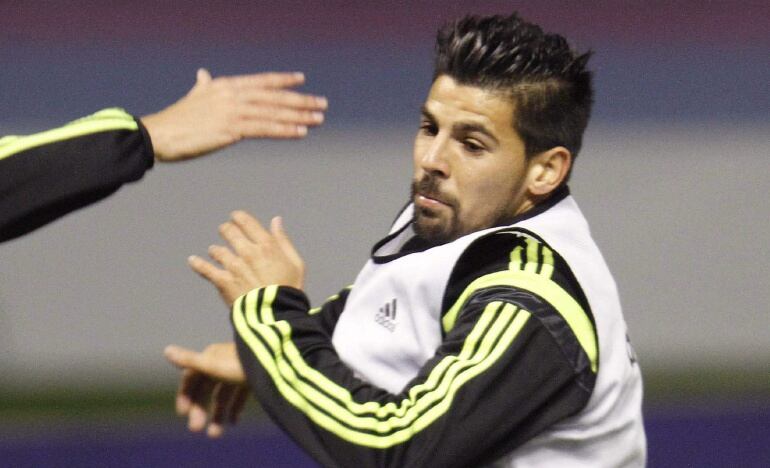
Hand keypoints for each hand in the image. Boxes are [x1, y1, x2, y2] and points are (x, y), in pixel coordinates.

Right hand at [141, 68, 326, 161]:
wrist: (159, 135)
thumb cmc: (176, 120)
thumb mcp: (193, 97)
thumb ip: (202, 86)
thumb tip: (203, 74)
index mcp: (225, 86)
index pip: (261, 81)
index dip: (282, 80)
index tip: (302, 80)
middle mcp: (232, 95)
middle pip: (274, 97)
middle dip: (300, 100)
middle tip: (321, 104)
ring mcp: (233, 111)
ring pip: (274, 112)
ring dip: (299, 116)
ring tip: (318, 119)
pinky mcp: (232, 130)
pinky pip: (265, 129)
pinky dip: (285, 129)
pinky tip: (301, 131)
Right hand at [164, 342, 248, 437]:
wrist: (278, 362)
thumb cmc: (243, 363)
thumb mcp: (214, 365)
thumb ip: (190, 360)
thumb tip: (166, 350)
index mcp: (211, 356)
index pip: (192, 377)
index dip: (185, 394)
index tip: (183, 413)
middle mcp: (223, 361)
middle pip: (207, 388)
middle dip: (200, 409)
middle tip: (196, 430)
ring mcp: (239, 369)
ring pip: (223, 394)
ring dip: (217, 414)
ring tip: (215, 434)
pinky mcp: (253, 376)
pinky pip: (240, 394)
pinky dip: (235, 408)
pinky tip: (234, 423)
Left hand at [189, 211, 304, 304]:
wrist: (277, 313)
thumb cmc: (290, 290)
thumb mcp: (296, 263)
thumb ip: (283, 240)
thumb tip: (276, 221)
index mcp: (267, 246)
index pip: (247, 223)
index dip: (239, 217)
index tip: (235, 217)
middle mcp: (248, 252)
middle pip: (230, 232)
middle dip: (226, 230)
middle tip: (225, 230)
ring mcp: (234, 266)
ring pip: (218, 250)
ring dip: (216, 250)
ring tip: (214, 251)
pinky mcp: (224, 281)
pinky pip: (206, 270)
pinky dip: (198, 264)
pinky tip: (192, 260)